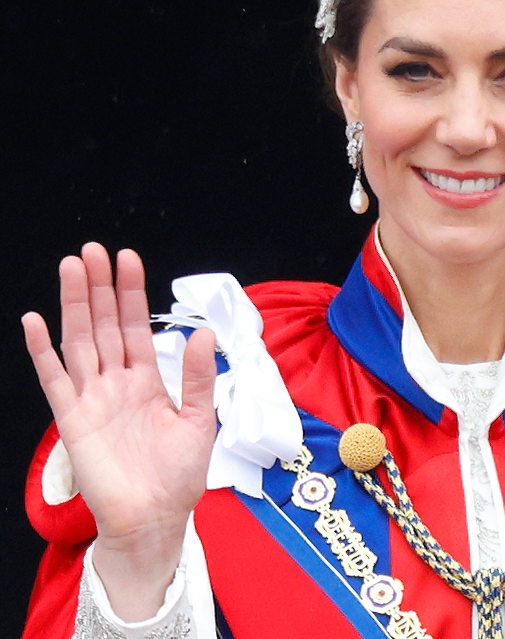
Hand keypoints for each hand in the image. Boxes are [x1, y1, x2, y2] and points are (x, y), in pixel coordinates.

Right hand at [21, 243, 217, 620]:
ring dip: (75, 305)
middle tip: (92, 249)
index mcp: (147, 381)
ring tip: (71, 267)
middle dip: (99, 287)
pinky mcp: (73, 420)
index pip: (137, 326)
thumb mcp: (199, 421)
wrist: (156, 519)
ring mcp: (92, 398)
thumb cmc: (178, 476)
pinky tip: (35, 322)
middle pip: (105, 325)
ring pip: (80, 341)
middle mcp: (116, 383)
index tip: (127, 257)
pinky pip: (55, 379)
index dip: (132, 292)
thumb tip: (203, 334)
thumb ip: (197, 377)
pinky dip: (43, 351)